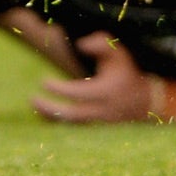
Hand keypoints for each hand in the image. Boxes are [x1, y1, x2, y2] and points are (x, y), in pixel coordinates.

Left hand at [31, 33, 159, 123]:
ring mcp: (99, 125)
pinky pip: (74, 131)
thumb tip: (80, 45)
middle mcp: (103, 111)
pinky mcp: (96, 131)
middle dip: (50, 109)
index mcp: (107, 92)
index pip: (79, 94)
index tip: (43, 82)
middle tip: (32, 99)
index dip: (59, 89)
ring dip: (52, 118)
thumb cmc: (126, 72)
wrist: (144, 101)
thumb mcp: (117, 52)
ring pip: (71, 126)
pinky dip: (59, 125)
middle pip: (72, 116)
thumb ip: (99, 43)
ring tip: (35, 107)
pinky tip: (46, 116)